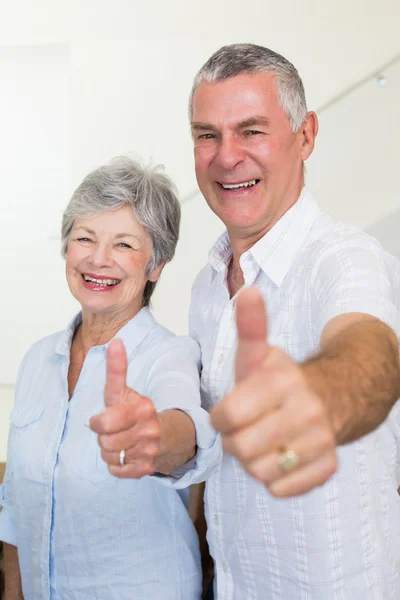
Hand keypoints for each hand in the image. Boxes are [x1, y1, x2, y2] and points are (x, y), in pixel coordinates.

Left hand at [90, 339, 160, 477]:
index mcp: (143, 409)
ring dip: (109, 451)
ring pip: (109, 457)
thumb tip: (115, 342)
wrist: (167, 435)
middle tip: (114, 430)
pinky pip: (116, 471)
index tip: (101, 418)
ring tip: (120, 441)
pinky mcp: (147, 469)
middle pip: (104, 442)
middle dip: (104, 436)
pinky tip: (126, 453)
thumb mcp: (125, 391)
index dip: (98, 422)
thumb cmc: (136, 411)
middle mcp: (149, 431)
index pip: (105, 422)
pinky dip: (116, 464)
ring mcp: (149, 451)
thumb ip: (117, 369)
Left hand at [210, 287, 336, 496]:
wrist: (333, 396)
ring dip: (252, 461)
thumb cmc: (282, 380)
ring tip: (262, 442)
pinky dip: (274, 479)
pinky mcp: (328, 467)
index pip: (226, 417)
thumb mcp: (260, 354)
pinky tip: (280, 456)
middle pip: (240, 449)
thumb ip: (249, 328)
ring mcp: (320, 441)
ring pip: (259, 472)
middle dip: (235, 441)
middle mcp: (306, 411)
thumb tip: (248, 291)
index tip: (231, 410)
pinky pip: (283, 490)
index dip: (222, 417)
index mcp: (282, 381)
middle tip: (246, 428)